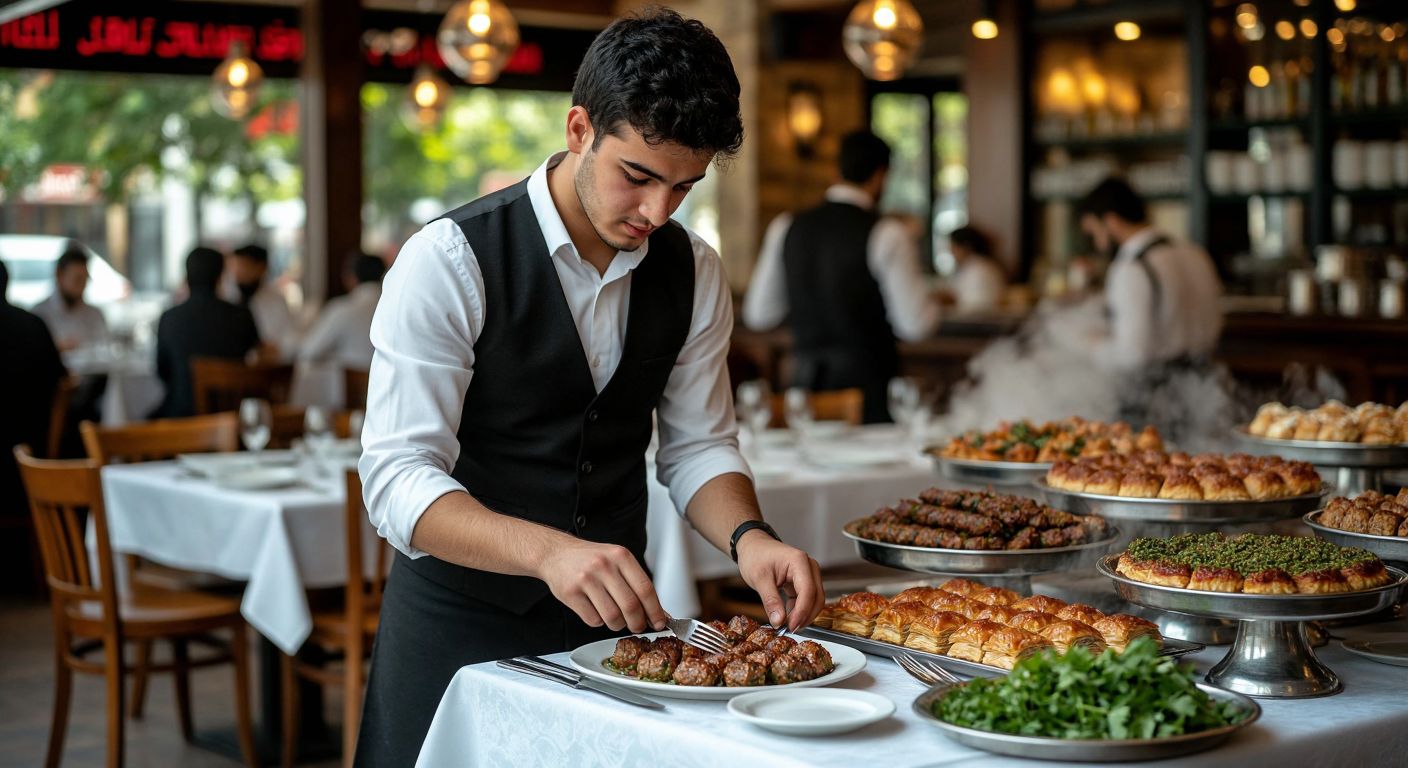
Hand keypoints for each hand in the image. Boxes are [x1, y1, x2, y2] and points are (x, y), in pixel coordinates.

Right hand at [537, 538, 666, 633]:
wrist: (556, 553)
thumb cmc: (590, 559)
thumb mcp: (616, 561)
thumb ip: (636, 583)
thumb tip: (657, 611)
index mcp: (620, 556)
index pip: (645, 588)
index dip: (655, 610)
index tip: (660, 622)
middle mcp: (604, 565)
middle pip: (630, 606)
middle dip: (638, 623)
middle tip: (638, 626)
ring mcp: (586, 579)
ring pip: (612, 617)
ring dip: (618, 625)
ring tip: (616, 619)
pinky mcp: (570, 593)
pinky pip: (593, 620)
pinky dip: (599, 622)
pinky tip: (597, 611)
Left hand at [735, 532, 823, 630]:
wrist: (753, 546)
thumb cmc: (755, 556)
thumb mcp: (759, 579)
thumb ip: (770, 600)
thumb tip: (779, 621)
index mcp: (799, 561)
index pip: (807, 591)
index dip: (801, 612)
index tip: (791, 626)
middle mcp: (809, 566)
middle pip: (817, 597)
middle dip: (805, 616)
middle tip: (790, 630)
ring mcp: (809, 574)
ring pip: (815, 600)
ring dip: (804, 614)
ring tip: (787, 625)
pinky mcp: (804, 581)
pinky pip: (807, 599)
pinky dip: (799, 610)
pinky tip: (787, 617)